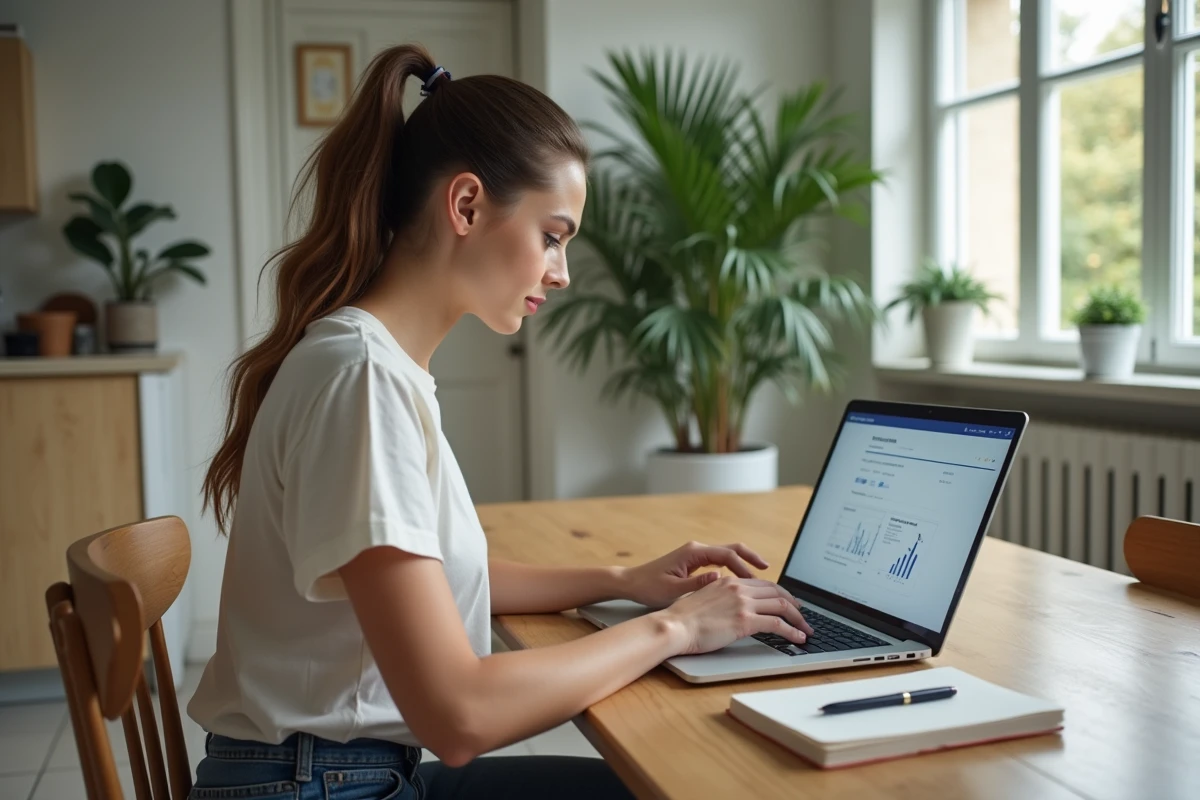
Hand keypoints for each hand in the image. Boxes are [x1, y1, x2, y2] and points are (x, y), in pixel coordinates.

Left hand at [618, 540, 771, 608]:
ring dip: (743, 564)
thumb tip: (720, 577)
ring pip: (727, 555)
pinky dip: (733, 569)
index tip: (758, 580)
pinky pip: (720, 562)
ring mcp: (696, 555)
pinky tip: (740, 583)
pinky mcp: (694, 562)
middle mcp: (697, 550)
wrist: (631, 583)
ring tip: (759, 579)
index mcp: (693, 553)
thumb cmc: (649, 587)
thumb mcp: (672, 590)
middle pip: (731, 549)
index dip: (745, 567)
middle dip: (751, 558)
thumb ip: (697, 584)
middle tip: (768, 570)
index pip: (727, 556)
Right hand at [654, 577, 812, 655]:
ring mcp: (742, 603)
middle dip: (794, 605)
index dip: (780, 594)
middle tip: (803, 616)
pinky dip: (792, 631)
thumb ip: (719, 598)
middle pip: (777, 592)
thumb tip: (728, 606)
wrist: (674, 626)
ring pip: (782, 606)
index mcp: (728, 581)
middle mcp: (738, 588)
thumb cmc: (682, 619)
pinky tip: (798, 638)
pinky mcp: (745, 620)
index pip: (763, 584)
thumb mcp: (702, 599)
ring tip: (806, 630)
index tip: (789, 604)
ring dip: (798, 619)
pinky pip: (777, 624)